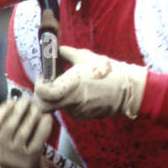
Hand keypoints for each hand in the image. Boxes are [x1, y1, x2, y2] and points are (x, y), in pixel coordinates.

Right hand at [0, 92, 51, 167]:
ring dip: (32, 115)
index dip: (3, 109)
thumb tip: (15, 99)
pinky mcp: (30, 160)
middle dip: (20, 109)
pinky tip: (47, 118)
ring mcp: (15, 157)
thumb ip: (3, 123)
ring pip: (24, 130)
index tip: (13, 100)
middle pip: (10, 124)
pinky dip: (44, 126)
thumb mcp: (1, 140)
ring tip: (37, 108)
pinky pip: (38, 138)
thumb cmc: (12, 151)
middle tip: (27, 100)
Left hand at [33, 45, 147, 120]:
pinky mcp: (83, 116)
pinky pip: (69, 109)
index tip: (42, 78)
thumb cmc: (108, 72)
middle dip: (42, 97)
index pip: (44, 94)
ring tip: (69, 84)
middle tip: (47, 85)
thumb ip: (66, 53)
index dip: (39, 86)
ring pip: (57, 107)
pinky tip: (80, 92)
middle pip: (44, 107)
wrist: (128, 90)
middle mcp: (72, 101)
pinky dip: (69, 101)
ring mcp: (77, 111)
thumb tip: (56, 50)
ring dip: (57, 97)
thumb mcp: (85, 57)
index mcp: (71, 85)